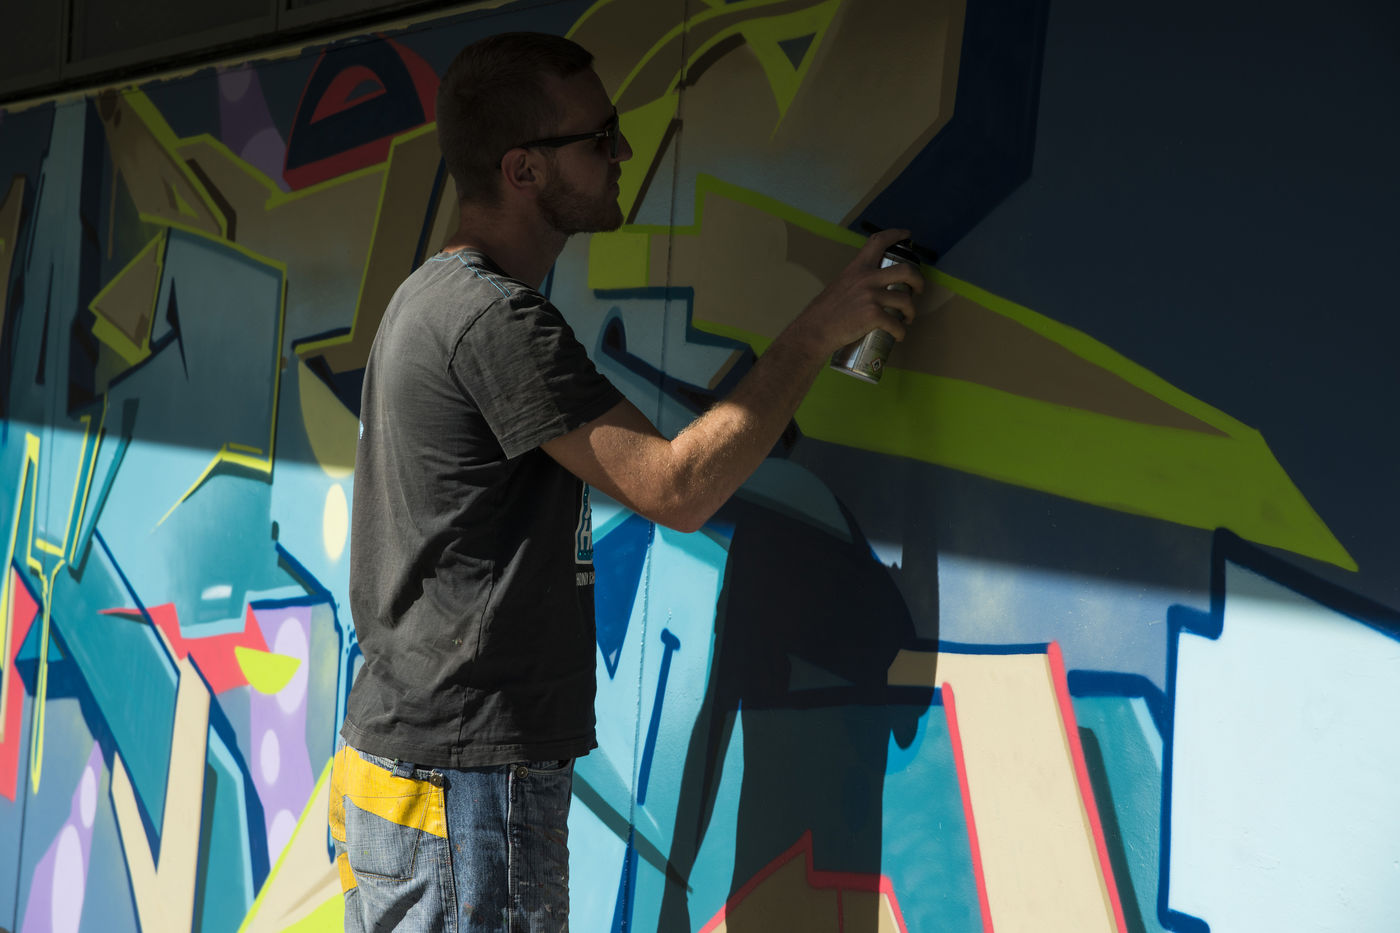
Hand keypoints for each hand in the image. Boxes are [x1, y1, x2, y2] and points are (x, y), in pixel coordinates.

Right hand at [786, 228, 923, 356]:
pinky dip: (901, 332)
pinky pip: (897, 324)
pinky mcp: (874, 315)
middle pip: (906, 271)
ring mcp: (871, 296)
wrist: (815, 330)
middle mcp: (867, 278)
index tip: (906, 235)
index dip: (895, 235)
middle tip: (918, 289)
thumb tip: (872, 287)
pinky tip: (899, 335)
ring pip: (906, 300)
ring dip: (911, 311)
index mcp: (857, 268)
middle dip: (919, 281)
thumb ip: (857, 282)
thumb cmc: (824, 312)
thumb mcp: (840, 285)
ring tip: (906, 318)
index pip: (879, 242)